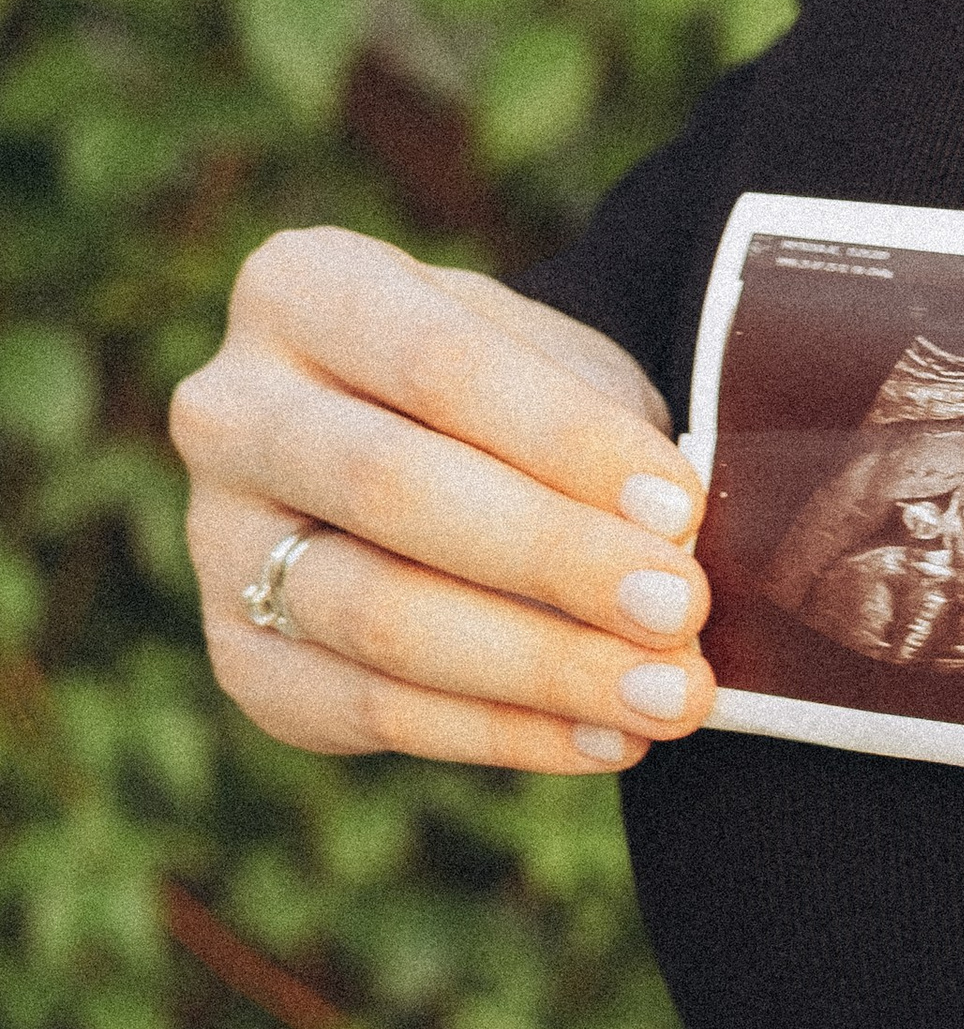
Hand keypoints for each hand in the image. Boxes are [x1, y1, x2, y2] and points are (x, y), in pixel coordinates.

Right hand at [171, 228, 712, 775]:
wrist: (444, 457)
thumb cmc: (515, 399)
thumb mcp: (560, 369)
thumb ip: (601, 439)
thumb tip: (675, 549)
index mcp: (305, 289)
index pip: (439, 363)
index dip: (564, 440)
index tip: (681, 508)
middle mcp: (232, 409)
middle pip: (392, 488)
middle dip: (552, 557)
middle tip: (680, 610)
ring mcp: (217, 541)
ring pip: (376, 614)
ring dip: (539, 665)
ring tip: (666, 697)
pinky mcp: (241, 659)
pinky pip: (370, 711)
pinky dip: (502, 733)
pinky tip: (605, 739)